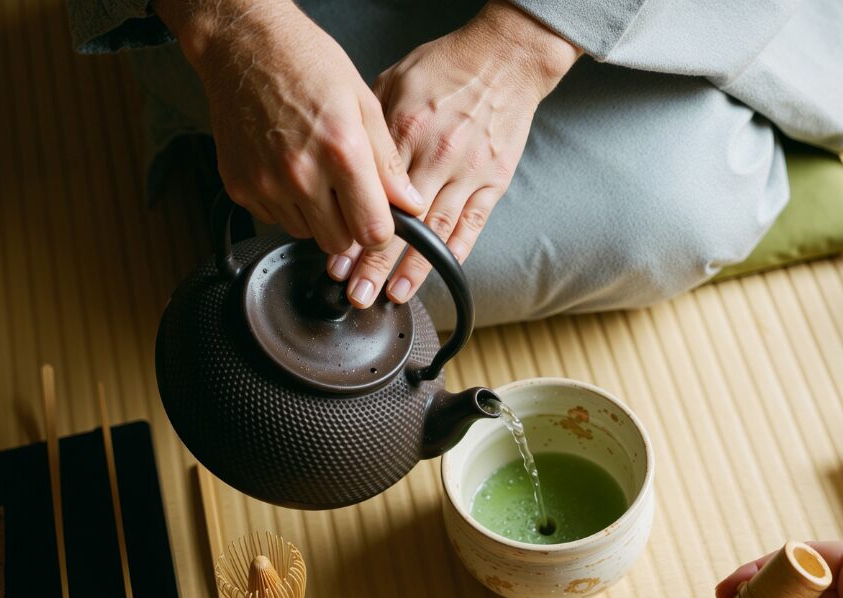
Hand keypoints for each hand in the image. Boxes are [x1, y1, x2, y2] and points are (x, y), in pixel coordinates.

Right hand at [156, 0, 426, 295]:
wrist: (245, 46)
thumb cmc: (305, 64)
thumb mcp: (364, 104)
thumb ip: (388, 162)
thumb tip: (410, 202)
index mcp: (341, 151)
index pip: (373, 231)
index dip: (381, 230)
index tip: (379, 218)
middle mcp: (300, 173)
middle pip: (337, 243)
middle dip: (348, 226)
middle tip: (347, 194)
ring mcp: (266, 184)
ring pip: (305, 234)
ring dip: (316, 216)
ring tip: (315, 173)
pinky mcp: (240, 187)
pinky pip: (274, 220)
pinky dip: (286, 205)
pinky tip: (288, 171)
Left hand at [337, 0, 579, 307]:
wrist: (505, 58)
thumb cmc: (448, 66)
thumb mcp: (395, 82)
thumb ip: (374, 127)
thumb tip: (349, 162)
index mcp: (407, 130)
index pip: (374, 194)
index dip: (353, 230)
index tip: (337, 259)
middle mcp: (437, 155)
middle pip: (402, 221)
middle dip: (376, 263)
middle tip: (358, 293)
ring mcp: (468, 171)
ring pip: (437, 230)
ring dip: (414, 267)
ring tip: (395, 294)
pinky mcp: (493, 180)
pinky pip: (471, 223)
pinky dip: (454, 252)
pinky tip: (437, 273)